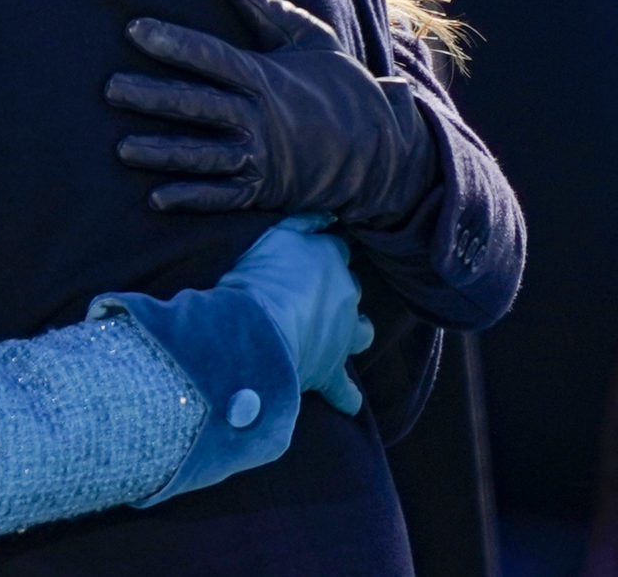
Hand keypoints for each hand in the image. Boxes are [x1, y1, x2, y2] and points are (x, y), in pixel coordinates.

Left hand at [109, 0, 438, 226]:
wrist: (382, 151)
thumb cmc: (341, 86)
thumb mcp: (310, 38)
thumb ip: (262, 4)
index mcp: (265, 77)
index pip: (210, 57)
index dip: (172, 42)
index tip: (135, 29)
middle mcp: (258, 118)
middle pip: (195, 105)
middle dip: (151, 97)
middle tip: (109, 89)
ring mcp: (259, 157)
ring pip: (200, 155)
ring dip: (161, 152)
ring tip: (122, 148)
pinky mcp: (261, 190)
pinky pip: (220, 197)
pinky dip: (190, 199)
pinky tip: (156, 198)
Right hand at [217, 218, 375, 415]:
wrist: (256, 331)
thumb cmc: (258, 278)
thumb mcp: (275, 235)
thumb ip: (302, 223)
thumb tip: (327, 215)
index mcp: (330, 259)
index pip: (337, 249)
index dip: (325, 252)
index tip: (315, 255)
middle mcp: (345, 295)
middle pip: (350, 287)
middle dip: (338, 290)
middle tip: (314, 293)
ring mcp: (342, 336)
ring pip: (362, 332)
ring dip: (354, 332)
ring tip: (341, 335)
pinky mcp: (330, 371)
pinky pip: (344, 390)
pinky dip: (346, 397)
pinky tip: (348, 403)